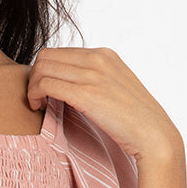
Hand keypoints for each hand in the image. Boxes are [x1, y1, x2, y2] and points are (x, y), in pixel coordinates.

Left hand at [27, 46, 181, 161]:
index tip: (44, 91)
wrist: (154, 136)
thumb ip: (94, 80)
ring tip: (36, 104)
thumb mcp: (115, 89)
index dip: (44, 71)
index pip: (59, 52)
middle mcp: (98, 58)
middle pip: (46, 56)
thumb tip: (70, 84)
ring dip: (31, 86)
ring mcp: (93, 74)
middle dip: (34, 76)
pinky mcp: (87, 93)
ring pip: (42, 68)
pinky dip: (34, 94)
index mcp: (104, 54)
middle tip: (35, 98)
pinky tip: (38, 108)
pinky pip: (46, 84)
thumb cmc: (134, 121)